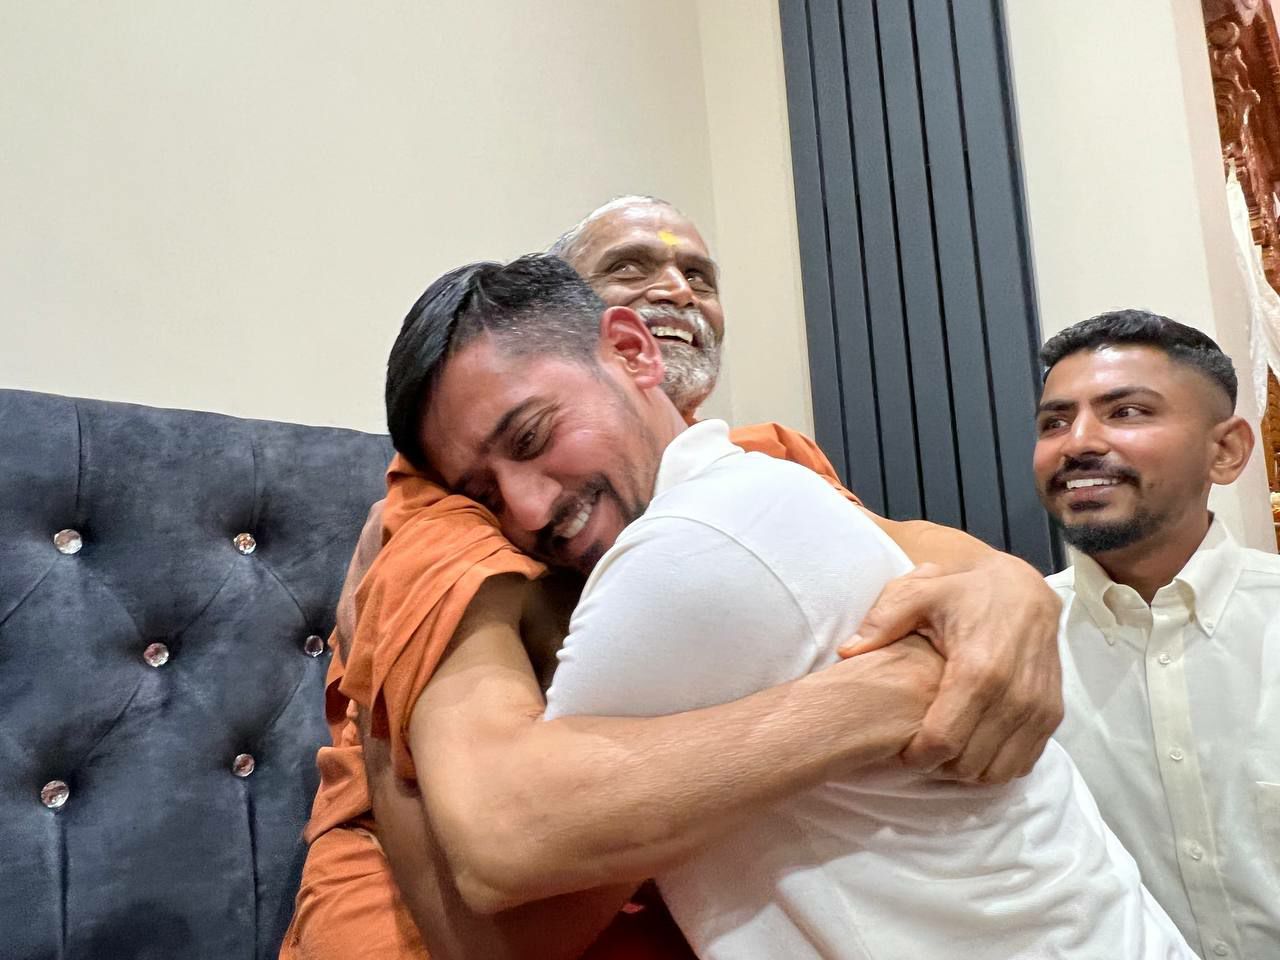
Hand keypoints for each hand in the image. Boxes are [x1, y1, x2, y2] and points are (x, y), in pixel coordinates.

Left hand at [837, 555, 1062, 783]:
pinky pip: (1023, 762)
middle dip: (939, 766)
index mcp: (978, 670)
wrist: (1025, 588)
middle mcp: (1015, 695)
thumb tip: (846, 651)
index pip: (943, 742)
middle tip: (920, 750)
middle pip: (969, 763)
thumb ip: (881, 621)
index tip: (902, 751)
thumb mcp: (920, 592)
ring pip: (998, 771)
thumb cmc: (965, 591)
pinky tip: (973, 744)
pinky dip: (996, 764)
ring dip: (968, 770)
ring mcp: (1039, 708)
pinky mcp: (1053, 715)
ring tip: (945, 749)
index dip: (917, 756)